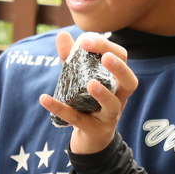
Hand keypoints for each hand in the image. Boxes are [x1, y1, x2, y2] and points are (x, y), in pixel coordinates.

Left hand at [38, 32, 137, 154]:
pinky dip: (60, 109)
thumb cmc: (88, 102)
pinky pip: (78, 120)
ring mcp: (108, 117)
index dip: (107, 47)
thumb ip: (71, 58)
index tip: (86, 40)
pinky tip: (44, 99)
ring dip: (103, 94)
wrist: (90, 139)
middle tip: (105, 57)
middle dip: (119, 68)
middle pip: (130, 82)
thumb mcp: (78, 78)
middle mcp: (119, 98)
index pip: (122, 59)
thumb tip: (63, 34)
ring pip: (112, 106)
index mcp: (117, 81)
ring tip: (90, 83)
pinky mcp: (93, 130)